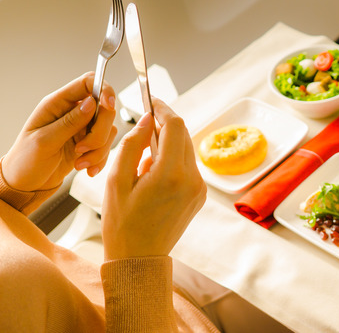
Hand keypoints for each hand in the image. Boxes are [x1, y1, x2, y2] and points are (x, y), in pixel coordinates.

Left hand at [2, 73, 116, 190]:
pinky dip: (100, 159)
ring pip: (109, 129)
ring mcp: (82, 128)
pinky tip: (86, 168)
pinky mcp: (89, 143)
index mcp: (57, 104)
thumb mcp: (44, 141)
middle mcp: (72, 112)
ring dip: (99, 150)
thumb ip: (69, 122)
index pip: (88, 82)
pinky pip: (107, 145)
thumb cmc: (26, 161)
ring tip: (80, 162)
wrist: (26, 183)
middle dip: (100, 132)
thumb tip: (91, 103)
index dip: (104, 89)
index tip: (109, 105)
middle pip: (105, 109)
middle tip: (83, 148)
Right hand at [102, 98, 206, 259]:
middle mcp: (192, 179)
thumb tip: (145, 120)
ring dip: (168, 143)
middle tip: (143, 122)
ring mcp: (199, 188)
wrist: (139, 260)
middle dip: (164, 125)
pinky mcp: (200, 195)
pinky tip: (153, 173)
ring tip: (142, 157)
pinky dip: (173, 160)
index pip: (175, 126)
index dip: (163, 109)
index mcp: (171, 174)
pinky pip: (188, 166)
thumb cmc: (121, 223)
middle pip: (183, 135)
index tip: (150, 100)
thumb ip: (132, 145)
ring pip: (186, 150)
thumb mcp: (116, 181)